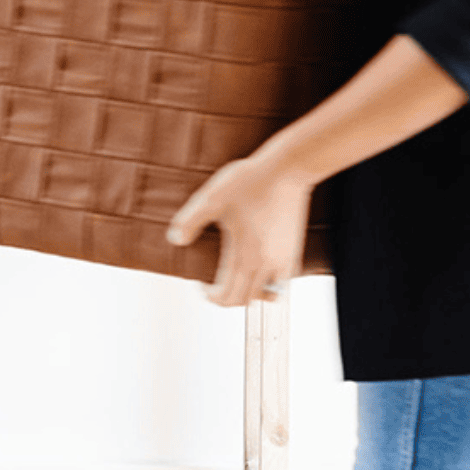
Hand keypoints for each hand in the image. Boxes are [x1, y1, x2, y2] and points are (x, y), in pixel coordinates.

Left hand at [166, 155, 311, 306]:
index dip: (211, 296)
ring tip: (238, 278)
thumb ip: (191, 220)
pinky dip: (270, 284)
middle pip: (245, 300)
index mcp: (244, 256)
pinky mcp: (294, 250)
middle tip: (215, 283)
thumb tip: (175, 240)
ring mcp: (283, 259)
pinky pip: (283, 281)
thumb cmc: (251, 181)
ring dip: (250, 293)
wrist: (287, 169)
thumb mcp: (213, 198)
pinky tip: (260, 268)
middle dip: (227, 298)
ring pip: (267, 294)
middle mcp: (266, 264)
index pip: (228, 297)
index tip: (202, 283)